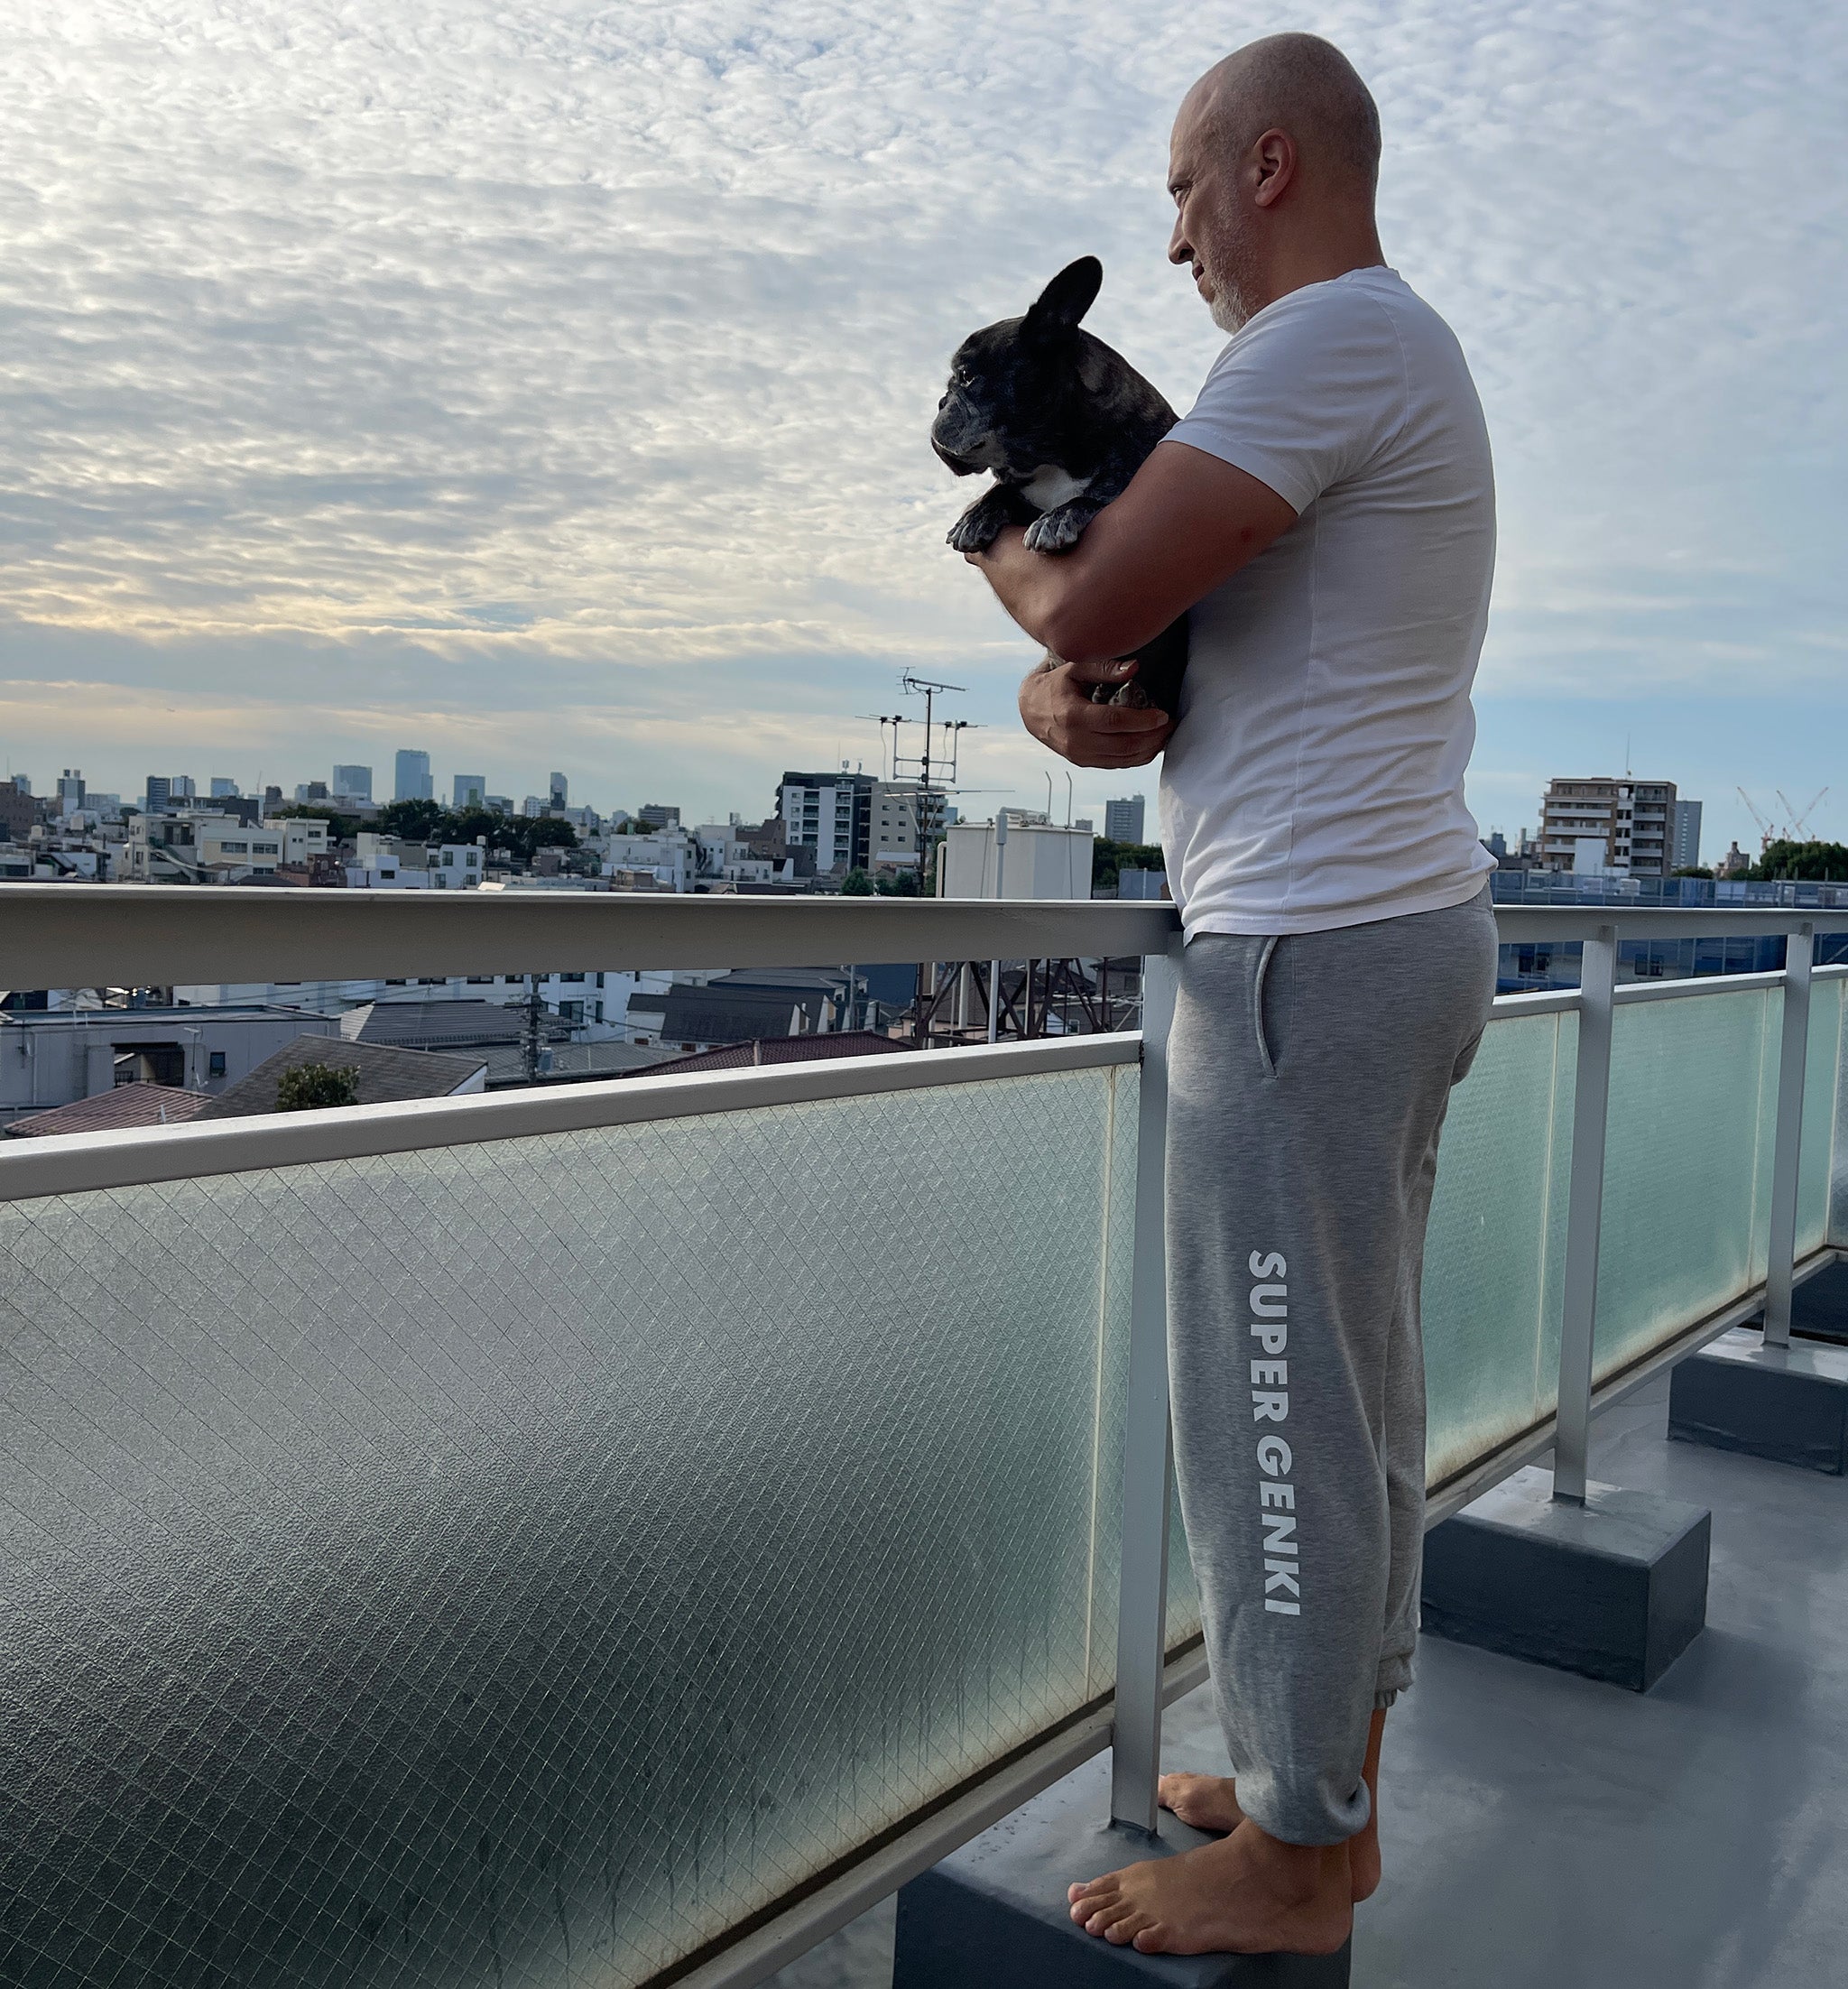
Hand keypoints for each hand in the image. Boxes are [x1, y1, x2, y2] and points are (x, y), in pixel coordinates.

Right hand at [1019, 654, 1173, 767]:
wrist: (1031, 710)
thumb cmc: (1056, 685)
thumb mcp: (1075, 668)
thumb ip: (1104, 667)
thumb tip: (1134, 668)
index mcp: (1073, 716)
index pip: (1115, 722)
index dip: (1143, 720)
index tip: (1163, 714)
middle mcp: (1075, 741)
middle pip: (1124, 745)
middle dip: (1153, 736)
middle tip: (1171, 723)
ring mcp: (1079, 755)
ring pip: (1124, 759)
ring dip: (1149, 749)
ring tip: (1165, 734)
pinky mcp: (1084, 762)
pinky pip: (1117, 764)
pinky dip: (1138, 757)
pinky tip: (1151, 744)